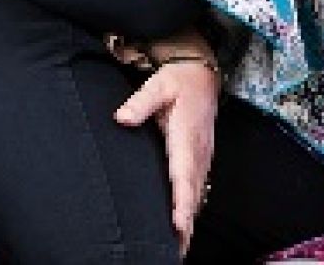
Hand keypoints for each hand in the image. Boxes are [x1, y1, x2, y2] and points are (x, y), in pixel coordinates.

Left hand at [114, 39, 219, 256]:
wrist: (202, 75)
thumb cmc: (177, 81)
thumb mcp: (157, 84)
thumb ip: (140, 102)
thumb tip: (121, 119)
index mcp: (187, 137)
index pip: (184, 174)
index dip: (182, 201)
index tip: (178, 223)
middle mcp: (198, 152)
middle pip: (193, 193)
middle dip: (186, 223)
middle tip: (176, 249)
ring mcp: (202, 156)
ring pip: (197, 193)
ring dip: (189, 219)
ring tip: (179, 245)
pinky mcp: (199, 158)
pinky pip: (197, 187)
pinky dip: (192, 207)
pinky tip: (184, 224)